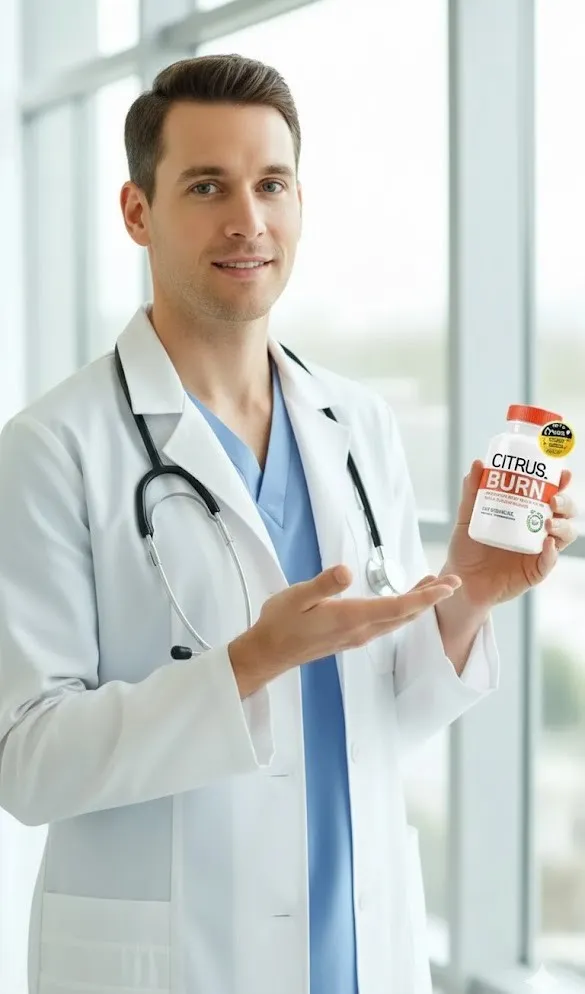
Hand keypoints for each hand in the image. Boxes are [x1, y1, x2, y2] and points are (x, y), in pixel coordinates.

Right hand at [229, 566, 460, 697]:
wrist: (269, 653)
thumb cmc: (280, 623)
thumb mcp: (297, 596)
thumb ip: (323, 584)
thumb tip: (346, 571)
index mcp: (351, 618)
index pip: (398, 607)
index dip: (426, 597)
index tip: (447, 586)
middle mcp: (360, 630)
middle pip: (405, 615)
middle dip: (431, 599)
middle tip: (452, 581)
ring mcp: (357, 636)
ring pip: (397, 620)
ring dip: (418, 604)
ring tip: (432, 586)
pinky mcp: (351, 637)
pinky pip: (386, 623)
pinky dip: (402, 610)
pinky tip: (402, 602)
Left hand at [442, 460, 578, 609]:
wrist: (460, 579)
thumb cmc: (467, 548)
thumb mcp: (468, 517)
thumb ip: (472, 491)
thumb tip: (478, 464)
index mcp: (527, 514)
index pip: (551, 495)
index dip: (562, 484)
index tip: (563, 474)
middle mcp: (537, 531)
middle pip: (565, 514)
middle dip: (566, 503)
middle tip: (553, 500)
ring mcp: (539, 551)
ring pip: (565, 536)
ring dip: (563, 527)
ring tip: (548, 523)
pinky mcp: (535, 571)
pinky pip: (549, 562)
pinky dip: (552, 553)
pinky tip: (546, 544)